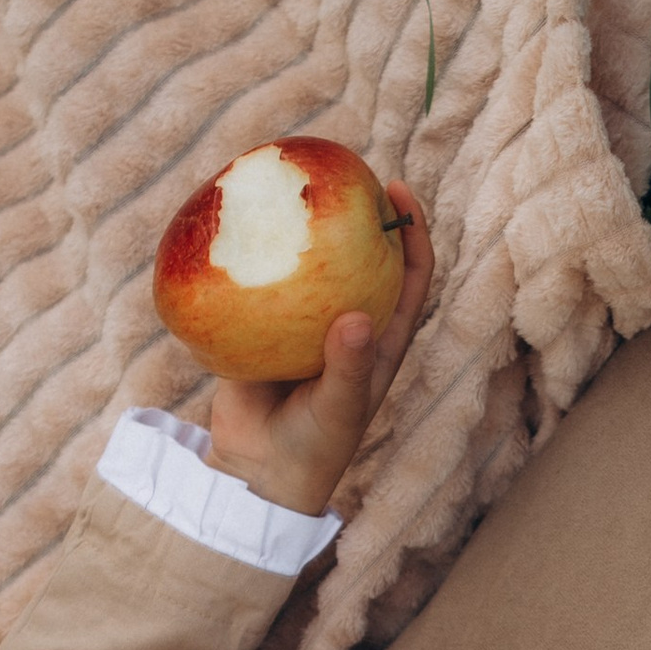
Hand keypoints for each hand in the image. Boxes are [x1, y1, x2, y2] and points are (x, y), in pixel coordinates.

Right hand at [205, 181, 433, 521]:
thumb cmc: (313, 449)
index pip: (410, 277)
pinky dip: (252, 256)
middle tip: (339, 175)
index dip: (413, 232)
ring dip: (302, 229)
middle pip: (359, 257)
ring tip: (286, 187)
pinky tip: (237, 224)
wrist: (256, 474)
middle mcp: (345, 324)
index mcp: (380, 340)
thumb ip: (350, 367)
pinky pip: (259, 284)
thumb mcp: (338, 410)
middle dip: (355, 214)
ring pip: (307, 266)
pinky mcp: (260, 330)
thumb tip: (355, 319)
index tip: (398, 193)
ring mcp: (302, 325)